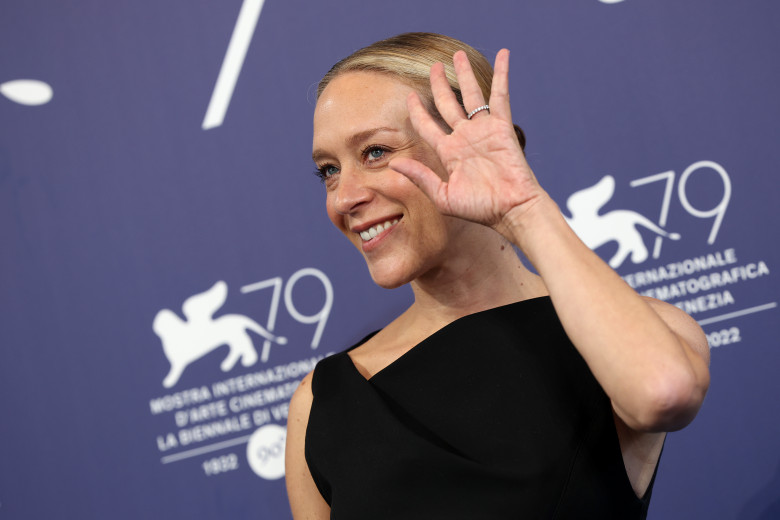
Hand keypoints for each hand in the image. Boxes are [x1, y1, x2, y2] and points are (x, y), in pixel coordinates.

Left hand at [389, 49, 545, 233]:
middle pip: (448, 103)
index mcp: (449, 153)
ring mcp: (483, 131)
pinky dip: (502, 74)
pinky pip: (500, 96)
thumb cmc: (480, 209)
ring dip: (464, 74)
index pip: (428, 125)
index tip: (409, 95)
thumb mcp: (443, 196)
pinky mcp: (502, 127)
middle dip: (440, 84)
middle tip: (435, 65)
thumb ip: (420, 177)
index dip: (417, 110)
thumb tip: (394, 164)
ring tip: (457, 54)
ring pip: (472, 94)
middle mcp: (464, 138)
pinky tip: (503, 55)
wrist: (511, 210)